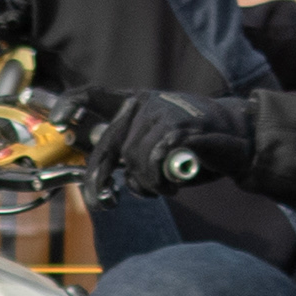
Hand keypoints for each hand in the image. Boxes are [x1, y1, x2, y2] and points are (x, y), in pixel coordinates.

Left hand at [82, 88, 255, 202]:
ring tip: (163, 187)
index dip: (70, 105)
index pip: (91, 95)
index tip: (59, 123)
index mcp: (132, 104)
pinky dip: (160, 180)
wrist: (236, 140)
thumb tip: (97, 175)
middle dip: (101, 178)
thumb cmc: (189, 148)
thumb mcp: (151, 148)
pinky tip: (172, 184)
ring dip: (145, 184)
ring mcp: (162, 111)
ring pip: (133, 159)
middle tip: (104, 201)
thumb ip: (126, 154)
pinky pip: (155, 160)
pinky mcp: (180, 126)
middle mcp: (143, 104)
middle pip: (109, 145)